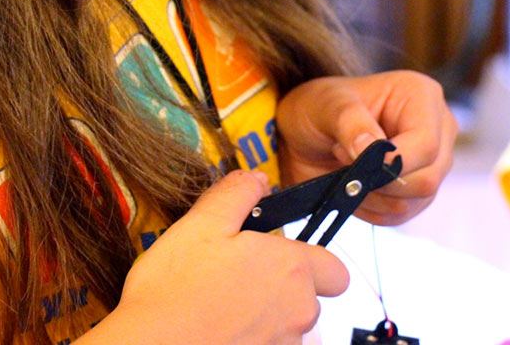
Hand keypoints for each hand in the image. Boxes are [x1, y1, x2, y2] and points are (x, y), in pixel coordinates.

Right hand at [98, 171, 348, 344]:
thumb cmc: (174, 287)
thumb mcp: (201, 224)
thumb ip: (237, 195)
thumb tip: (260, 180)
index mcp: (291, 270)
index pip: (335, 271)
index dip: (312, 263)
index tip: (276, 260)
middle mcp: (299, 314)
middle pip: (307, 300)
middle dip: (279, 291)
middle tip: (233, 280)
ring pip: (286, 330)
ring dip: (263, 320)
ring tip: (217, 310)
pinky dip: (246, 340)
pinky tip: (214, 333)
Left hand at [275, 71, 455, 225]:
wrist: (302, 134)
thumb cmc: (317, 108)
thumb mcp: (326, 106)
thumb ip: (350, 123)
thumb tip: (372, 148)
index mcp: (420, 96)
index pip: (426, 144)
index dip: (391, 163)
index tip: (351, 157)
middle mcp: (436, 129)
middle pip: (428, 177)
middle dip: (378, 180)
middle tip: (343, 158)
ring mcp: (431, 162)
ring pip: (417, 201)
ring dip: (371, 194)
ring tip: (346, 167)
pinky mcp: (417, 191)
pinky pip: (401, 215)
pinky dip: (370, 208)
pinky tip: (352, 184)